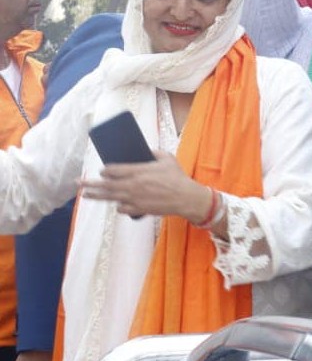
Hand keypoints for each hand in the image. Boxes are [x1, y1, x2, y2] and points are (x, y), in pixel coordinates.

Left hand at [80, 151, 211, 223]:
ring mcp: (133, 198)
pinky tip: (118, 203)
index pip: (113, 170)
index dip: (105, 170)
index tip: (102, 171)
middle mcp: (132, 185)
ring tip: (85, 194)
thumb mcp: (167, 158)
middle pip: (105, 184)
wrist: (185, 198)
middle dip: (90, 183)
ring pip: (109, 197)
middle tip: (78, 182)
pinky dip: (119, 206)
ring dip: (96, 196)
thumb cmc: (177, 177)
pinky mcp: (138, 209)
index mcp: (138, 171)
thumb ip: (154, 153)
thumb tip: (145, 151)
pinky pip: (122, 208)